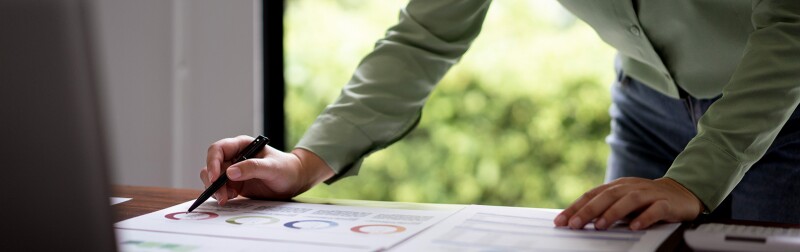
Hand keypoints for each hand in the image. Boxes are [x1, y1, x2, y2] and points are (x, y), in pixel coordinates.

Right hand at [200, 135, 334, 205]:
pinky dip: (221, 195)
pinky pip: (221, 189)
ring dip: (216, 190)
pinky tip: (230, 199)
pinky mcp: (235, 184)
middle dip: (213, 181)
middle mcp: (234, 157)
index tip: (215, 178)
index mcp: (241, 145)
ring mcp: (233, 171)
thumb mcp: (272, 167)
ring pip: (213, 179)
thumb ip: (253, 168)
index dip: (212, 162)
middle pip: (212, 166)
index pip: (218, 150)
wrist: (294, 181)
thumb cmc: (286, 168)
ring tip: (227, 199)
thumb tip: (230, 172)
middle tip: (221, 196)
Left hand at [553, 177, 702, 229]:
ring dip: (613, 213)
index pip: (592, 195)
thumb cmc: (646, 200)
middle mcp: (631, 187)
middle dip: (588, 210)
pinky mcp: (666, 203)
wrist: (680, 194)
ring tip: (600, 226)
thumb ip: (603, 208)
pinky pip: (655, 209)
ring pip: (629, 200)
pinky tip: (635, 226)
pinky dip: (644, 217)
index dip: (575, 207)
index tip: (561, 221)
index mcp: (617, 186)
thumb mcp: (622, 201)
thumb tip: (577, 219)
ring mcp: (649, 194)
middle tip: (575, 224)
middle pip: (607, 196)